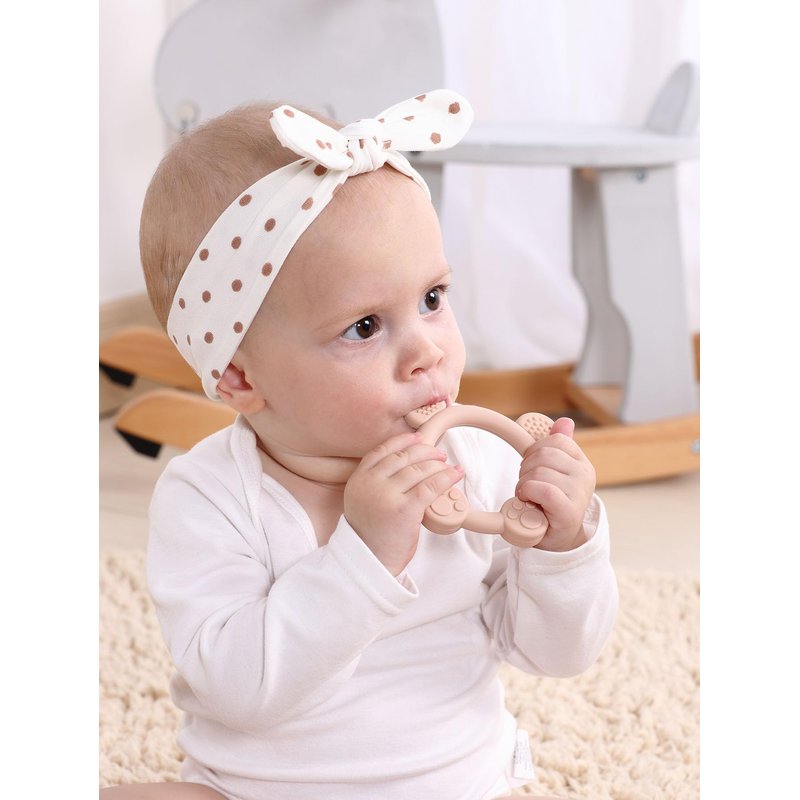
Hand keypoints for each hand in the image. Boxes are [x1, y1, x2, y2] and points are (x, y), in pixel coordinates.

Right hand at [344, 432, 463, 574]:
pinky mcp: (405, 509)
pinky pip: (431, 486)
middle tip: (439, 454)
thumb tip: (406, 463)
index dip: (402, 441)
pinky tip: (456, 474)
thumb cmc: (371, 533)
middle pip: (403, 457)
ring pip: (419, 470)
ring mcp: (387, 495)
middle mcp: (370, 483)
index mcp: (358, 479)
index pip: (381, 451)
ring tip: (448, 466)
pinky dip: (446, 478)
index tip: (417, 437)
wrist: (370, 562)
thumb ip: (376, 481)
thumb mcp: (363, 500)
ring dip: (438, 465)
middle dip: (425, 451)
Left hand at [515, 417, 595, 551]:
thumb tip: (565, 421)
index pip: (555, 440)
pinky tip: (528, 502)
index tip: (532, 467)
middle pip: (544, 454)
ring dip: (523, 484)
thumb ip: (558, 447)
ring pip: (539, 472)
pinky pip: (542, 490)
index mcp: (581, 463)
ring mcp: (579, 493)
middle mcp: (585, 475)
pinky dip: (527, 493)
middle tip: (527, 486)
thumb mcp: (554, 473)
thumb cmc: (552, 504)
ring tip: (528, 497)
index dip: (535, 450)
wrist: (558, 539)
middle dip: (526, 468)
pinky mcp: (569, 511)